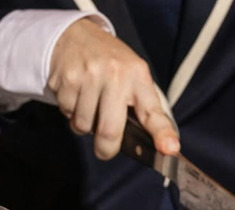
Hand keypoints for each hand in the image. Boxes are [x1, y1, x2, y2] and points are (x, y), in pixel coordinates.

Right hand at [47, 18, 178, 159]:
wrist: (75, 34)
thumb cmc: (113, 64)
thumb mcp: (136, 75)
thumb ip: (145, 106)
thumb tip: (158, 144)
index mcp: (139, 77)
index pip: (153, 112)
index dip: (162, 134)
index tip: (170, 149)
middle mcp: (115, 76)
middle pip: (109, 130)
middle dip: (107, 149)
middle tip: (105, 150)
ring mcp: (88, 77)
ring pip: (83, 125)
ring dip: (85, 127)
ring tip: (91, 109)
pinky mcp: (65, 80)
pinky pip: (67, 113)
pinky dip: (71, 113)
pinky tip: (78, 98)